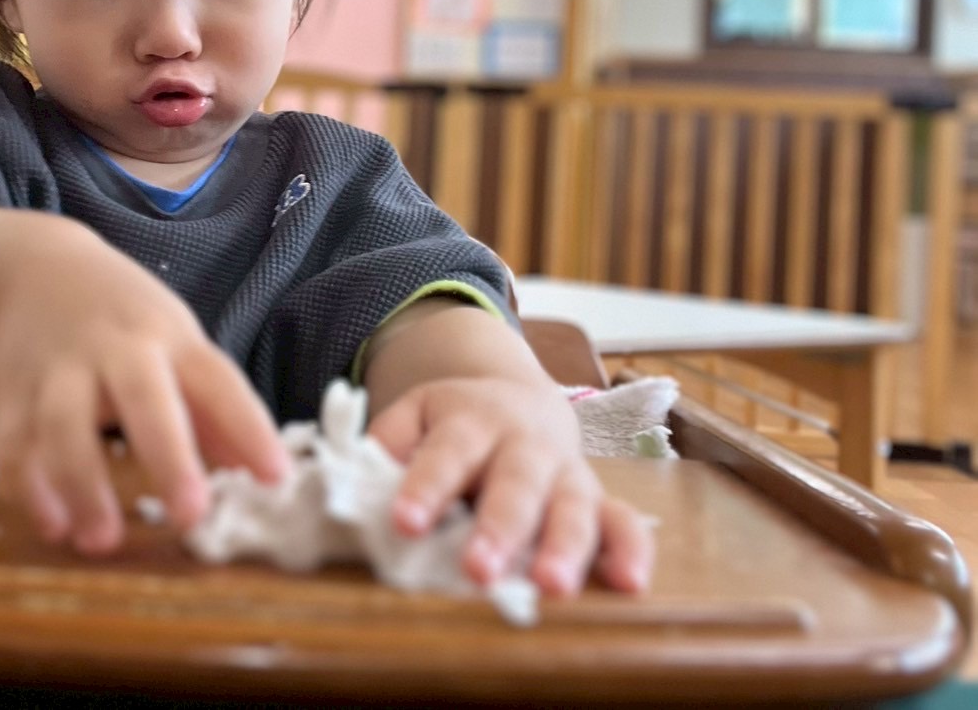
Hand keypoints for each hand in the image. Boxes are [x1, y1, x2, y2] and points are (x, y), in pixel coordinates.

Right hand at [0, 221, 287, 554]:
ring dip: (82, 484)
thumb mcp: (177, 344)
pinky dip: (27, 486)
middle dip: (167, 456)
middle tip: (190, 514)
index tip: (276, 478)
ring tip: (101, 542)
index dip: (249, 429)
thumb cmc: (125, 318)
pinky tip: (52, 526)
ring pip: (65, 423)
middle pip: (142, 397)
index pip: (218, 381)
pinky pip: (12, 440)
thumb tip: (263, 474)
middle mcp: (115, 348)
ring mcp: (58, 367)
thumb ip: (215, 410)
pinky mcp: (11, 390)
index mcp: (170, 338)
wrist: (34, 269)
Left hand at [368, 376, 653, 595]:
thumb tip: (353, 484)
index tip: (404, 522)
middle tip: (479, 568)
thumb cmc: (454, 423)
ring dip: (565, 546)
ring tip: (552, 586)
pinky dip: (631, 550)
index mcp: (472, 420)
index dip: (426, 486)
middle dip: (499, 526)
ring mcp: (567, 472)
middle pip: (515, 481)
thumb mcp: (414, 414)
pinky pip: (624, 521)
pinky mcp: (599, 500)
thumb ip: (385, 444)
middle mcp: (525, 444)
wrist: (519, 398)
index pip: (446, 452)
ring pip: (574, 505)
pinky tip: (629, 584)